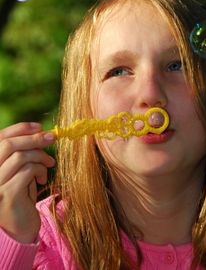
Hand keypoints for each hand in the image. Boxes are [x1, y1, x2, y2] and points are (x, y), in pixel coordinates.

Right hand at [0, 122, 54, 242]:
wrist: (20, 227)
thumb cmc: (22, 194)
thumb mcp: (20, 170)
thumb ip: (24, 152)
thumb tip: (41, 132)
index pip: (0, 137)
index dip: (19, 128)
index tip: (39, 126)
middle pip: (8, 144)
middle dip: (34, 138)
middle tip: (52, 138)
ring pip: (20, 156)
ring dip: (40, 156)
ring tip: (50, 163)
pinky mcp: (7, 194)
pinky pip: (27, 171)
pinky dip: (40, 170)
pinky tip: (43, 178)